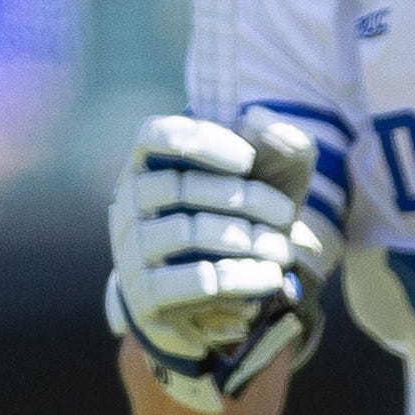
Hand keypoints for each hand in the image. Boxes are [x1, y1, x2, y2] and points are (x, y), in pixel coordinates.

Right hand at [105, 109, 336, 413]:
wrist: (226, 297)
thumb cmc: (247, 220)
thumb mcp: (271, 178)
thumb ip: (277, 143)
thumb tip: (257, 117)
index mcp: (151, 167)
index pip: (154, 137)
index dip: (202, 141)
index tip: (248, 159)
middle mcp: (129, 205)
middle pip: (180, 186)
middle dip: (246, 198)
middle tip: (286, 215)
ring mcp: (131, 252)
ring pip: (189, 232)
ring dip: (249, 240)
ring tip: (283, 250)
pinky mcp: (145, 297)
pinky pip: (196, 281)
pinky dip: (242, 278)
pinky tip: (269, 278)